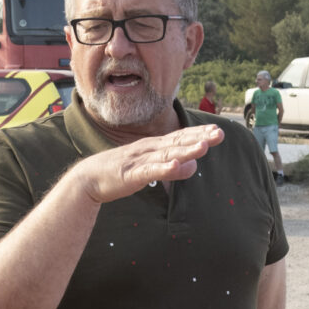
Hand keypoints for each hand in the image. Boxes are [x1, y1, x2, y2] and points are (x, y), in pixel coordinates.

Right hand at [73, 124, 221, 203]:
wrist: (89, 178)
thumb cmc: (120, 173)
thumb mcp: (151, 170)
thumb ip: (173, 168)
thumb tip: (194, 166)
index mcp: (153, 146)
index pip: (180, 137)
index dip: (198, 134)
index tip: (217, 130)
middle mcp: (149, 149)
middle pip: (177, 141)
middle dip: (199, 137)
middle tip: (219, 133)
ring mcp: (140, 160)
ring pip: (167, 154)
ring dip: (186, 150)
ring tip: (204, 146)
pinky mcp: (132, 174)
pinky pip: (150, 171)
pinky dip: (164, 168)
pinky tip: (177, 165)